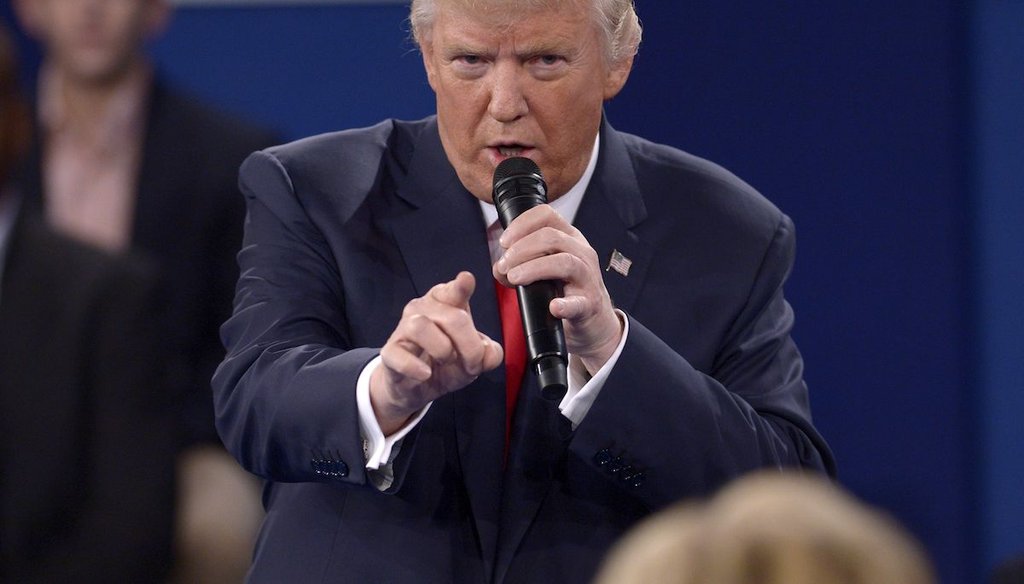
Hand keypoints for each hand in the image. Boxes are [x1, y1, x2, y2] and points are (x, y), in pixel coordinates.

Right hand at [370, 271, 503, 434]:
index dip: (460, 286)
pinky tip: (424, 374)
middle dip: (470, 346)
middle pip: (453, 317)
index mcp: (445, 303)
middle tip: (472, 364)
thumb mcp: (473, 359)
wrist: (416, 388)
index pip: (452, 290)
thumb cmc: (445, 363)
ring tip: (446, 362)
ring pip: (421, 326)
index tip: (466, 280)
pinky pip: (398, 355)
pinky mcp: (389, 352)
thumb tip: (489, 354)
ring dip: (442, 350)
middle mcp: (423, 309)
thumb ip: (488, 354)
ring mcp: (404, 329)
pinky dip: (414, 367)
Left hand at [492, 205, 622, 374]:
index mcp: (569, 238)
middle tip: (504, 265)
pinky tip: (553, 307)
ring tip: (513, 278)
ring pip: (565, 262)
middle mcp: (582, 253)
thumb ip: (520, 265)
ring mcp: (588, 278)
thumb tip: (499, 268)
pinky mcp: (590, 304)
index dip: (522, 224)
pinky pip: (579, 302)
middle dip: (521, 249)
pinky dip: (565, 305)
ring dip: (533, 268)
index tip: (504, 242)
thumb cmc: (566, 290)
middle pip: (552, 237)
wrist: (593, 322)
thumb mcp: (544, 270)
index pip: (546, 216)